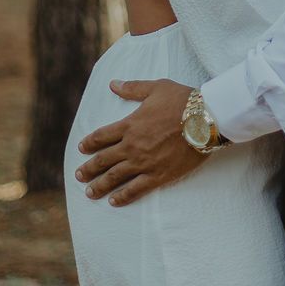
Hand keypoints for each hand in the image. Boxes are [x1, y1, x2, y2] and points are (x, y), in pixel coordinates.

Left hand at [75, 78, 199, 205]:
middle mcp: (132, 145)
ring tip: (90, 192)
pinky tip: (114, 201)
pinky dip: (123, 196)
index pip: (102, 136)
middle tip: (79, 176)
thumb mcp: (156, 88)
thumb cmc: (183, 101)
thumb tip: (113, 84)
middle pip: (103, 159)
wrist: (206, 120)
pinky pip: (136, 189)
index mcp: (130, 124)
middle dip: (89, 168)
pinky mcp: (158, 175)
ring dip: (100, 185)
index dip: (89, 143)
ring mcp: (144, 162)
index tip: (81, 149)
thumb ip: (132, 88)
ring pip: (115, 177)